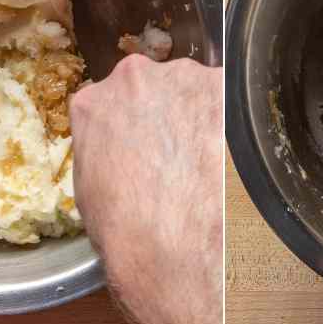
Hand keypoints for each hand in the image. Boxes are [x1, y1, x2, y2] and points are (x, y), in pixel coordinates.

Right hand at [70, 55, 221, 323]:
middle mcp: (135, 77)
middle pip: (155, 85)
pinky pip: (230, 98)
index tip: (145, 140)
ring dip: (201, 113)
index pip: (112, 97)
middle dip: (167, 110)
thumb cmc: (124, 229)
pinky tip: (230, 154)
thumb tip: (122, 140)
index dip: (133, 121)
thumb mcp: (89, 183)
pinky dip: (233, 121)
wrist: (171, 246)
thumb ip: (103, 144)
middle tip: (180, 149)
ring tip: (210, 157)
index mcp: (92, 101)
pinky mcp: (224, 88)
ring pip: (194, 88)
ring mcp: (182, 78)